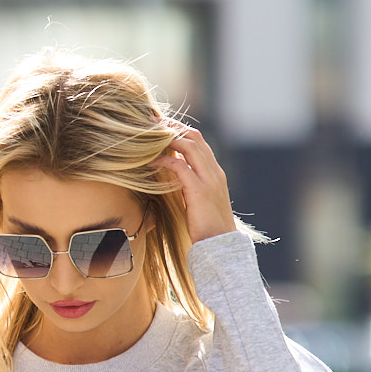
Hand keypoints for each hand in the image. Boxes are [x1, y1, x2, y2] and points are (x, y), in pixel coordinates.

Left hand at [154, 124, 236, 244]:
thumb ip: (190, 185)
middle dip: (172, 127)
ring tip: (149, 136)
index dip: (179, 130)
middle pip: (194, 136)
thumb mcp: (199, 201)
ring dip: (168, 138)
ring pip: (189, 146)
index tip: (161, 127)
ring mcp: (209, 180)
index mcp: (214, 172)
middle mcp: (214, 171)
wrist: (221, 247)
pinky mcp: (200, 191)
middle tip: (152, 123)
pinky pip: (180, 167)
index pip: (198, 141)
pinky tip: (150, 162)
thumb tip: (172, 177)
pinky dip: (164, 161)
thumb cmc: (207, 229)